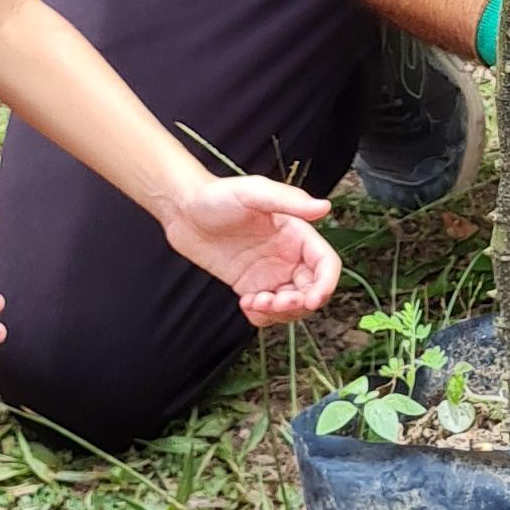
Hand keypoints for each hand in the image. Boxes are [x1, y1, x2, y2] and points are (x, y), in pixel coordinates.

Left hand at [156, 168, 339, 322]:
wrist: (182, 210)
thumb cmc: (216, 195)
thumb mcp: (254, 193)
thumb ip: (289, 200)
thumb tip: (324, 207)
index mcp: (297, 233)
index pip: (326, 263)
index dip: (326, 284)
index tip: (311, 299)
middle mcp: (289, 255)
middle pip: (313, 290)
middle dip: (299, 304)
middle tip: (273, 302)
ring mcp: (270, 273)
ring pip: (292, 306)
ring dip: (279, 313)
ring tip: (254, 302)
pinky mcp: (250, 286)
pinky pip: (267, 311)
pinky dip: (262, 316)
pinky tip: (245, 304)